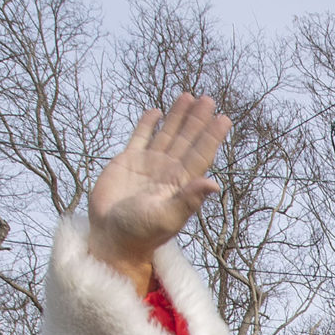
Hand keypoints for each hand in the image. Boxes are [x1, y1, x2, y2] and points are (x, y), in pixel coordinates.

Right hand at [86, 94, 231, 290]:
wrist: (111, 238)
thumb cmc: (140, 234)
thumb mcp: (166, 217)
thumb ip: (189, 200)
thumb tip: (214, 184)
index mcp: (180, 184)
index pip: (200, 155)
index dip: (212, 136)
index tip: (223, 118)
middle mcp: (167, 172)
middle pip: (186, 140)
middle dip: (197, 120)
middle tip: (208, 99)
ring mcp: (148, 165)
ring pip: (167, 134)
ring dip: (178, 117)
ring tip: (188, 97)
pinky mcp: (127, 162)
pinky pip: (140, 138)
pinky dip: (148, 124)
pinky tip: (157, 112)